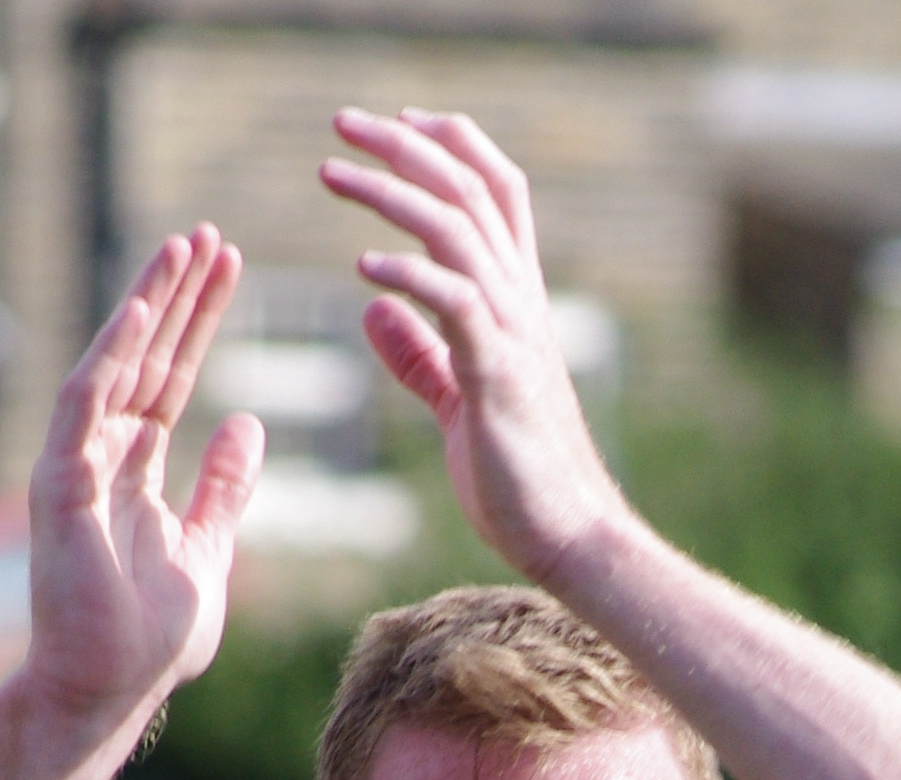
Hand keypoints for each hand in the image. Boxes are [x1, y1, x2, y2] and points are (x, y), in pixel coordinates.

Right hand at [23, 229, 263, 734]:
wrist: (106, 693)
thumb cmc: (149, 641)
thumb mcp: (206, 552)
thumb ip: (222, 490)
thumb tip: (246, 424)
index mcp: (134, 473)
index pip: (169, 380)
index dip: (197, 325)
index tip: (229, 272)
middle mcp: (100, 459)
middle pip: (145, 359)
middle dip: (177, 297)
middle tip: (210, 237)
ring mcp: (75, 468)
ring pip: (114, 366)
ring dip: (147, 306)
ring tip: (182, 248)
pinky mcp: (60, 485)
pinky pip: (83, 406)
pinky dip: (109, 357)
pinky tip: (141, 310)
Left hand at [322, 107, 625, 583]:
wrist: (569, 537)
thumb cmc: (518, 478)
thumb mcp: (457, 401)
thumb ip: (419, 353)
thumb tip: (372, 307)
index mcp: (516, 303)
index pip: (493, 193)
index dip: (448, 147)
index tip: (398, 121)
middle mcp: (522, 303)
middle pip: (468, 191)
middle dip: (404, 144)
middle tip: (341, 121)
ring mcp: (514, 334)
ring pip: (456, 230)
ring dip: (391, 193)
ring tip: (332, 173)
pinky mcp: (498, 375)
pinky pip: (455, 303)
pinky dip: (408, 276)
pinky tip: (363, 269)